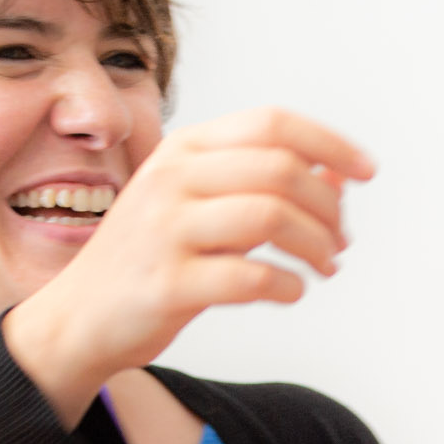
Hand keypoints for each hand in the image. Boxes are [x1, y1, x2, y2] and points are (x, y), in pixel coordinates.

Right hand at [5, 107, 374, 418]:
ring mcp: (165, 230)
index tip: (367, 172)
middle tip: (340, 241)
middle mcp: (172, 180)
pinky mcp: (166, 284)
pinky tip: (290, 292)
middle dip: (328, 207)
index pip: (273, 124)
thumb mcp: (200, 208)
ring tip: (325, 267)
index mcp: (183, 151)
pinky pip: (250, 276)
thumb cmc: (149, 261)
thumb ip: (262, 186)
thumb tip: (339, 175)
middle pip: (281, 168)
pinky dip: (286, 285)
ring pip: (271, 216)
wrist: (76, 319)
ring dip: (316, 245)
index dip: (330, 144)